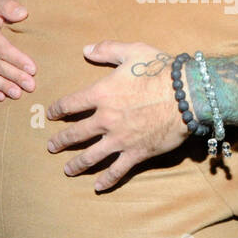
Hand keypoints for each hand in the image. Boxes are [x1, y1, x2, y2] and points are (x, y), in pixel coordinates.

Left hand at [45, 41, 188, 190]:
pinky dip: (107, 180)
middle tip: (51, 146)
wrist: (187, 95)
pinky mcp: (136, 153)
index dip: (58, 109)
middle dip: (61, 141)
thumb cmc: (161, 71)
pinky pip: (118, 170)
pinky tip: (98, 186)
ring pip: (91, 156)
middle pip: (76, 133)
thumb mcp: (133, 51)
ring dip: (76, 164)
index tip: (51, 114)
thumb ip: (107, 50)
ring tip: (67, 170)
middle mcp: (105, 119)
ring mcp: (120, 139)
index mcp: (101, 94)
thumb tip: (86, 50)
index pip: (71, 103)